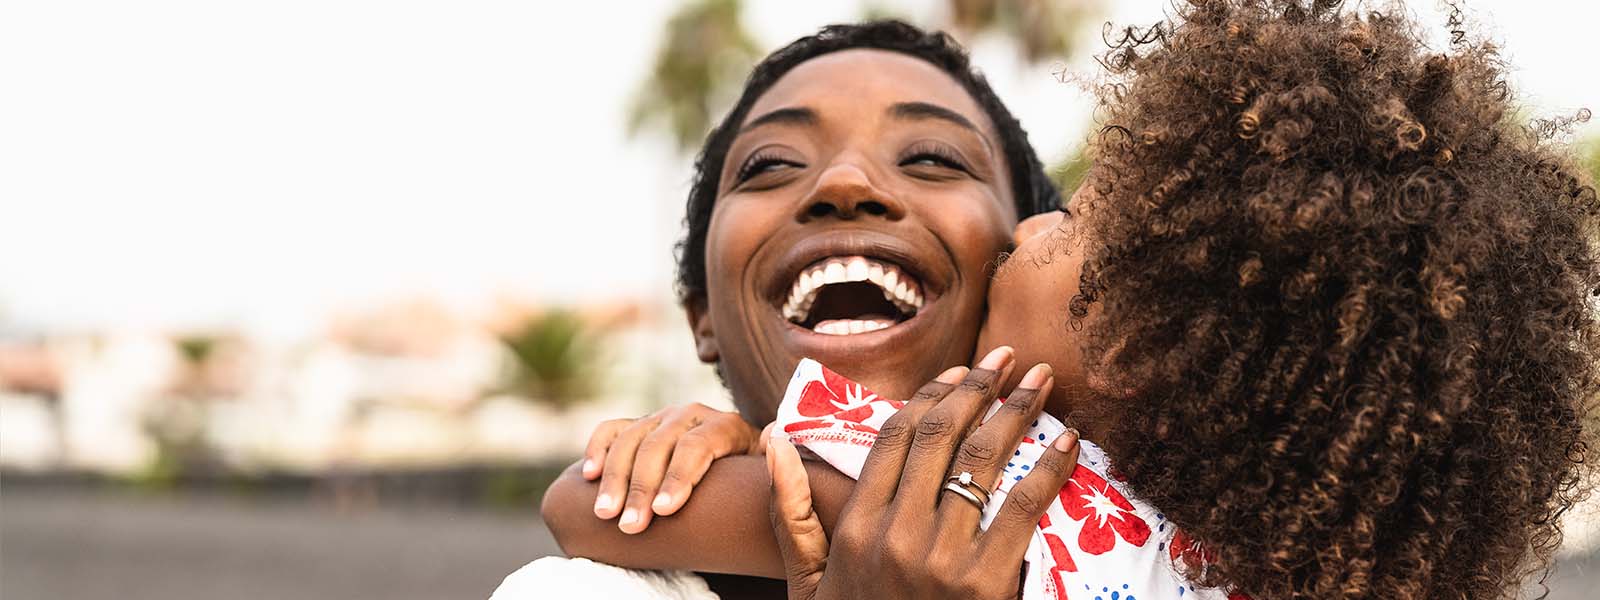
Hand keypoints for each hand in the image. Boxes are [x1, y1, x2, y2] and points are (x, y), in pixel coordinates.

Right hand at [584, 402, 761, 532]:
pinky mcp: (638, 425)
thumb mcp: (767, 472)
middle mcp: (691, 415)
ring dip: (614, 478)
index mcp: (726, 425)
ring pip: (631, 440)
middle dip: (641, 489)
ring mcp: (661, 418)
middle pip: (659, 446)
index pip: (698, 445)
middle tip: (630, 526)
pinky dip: (597, 449)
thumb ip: (772, 460)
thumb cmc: (748, 482)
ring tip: (605, 514)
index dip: (679, 477)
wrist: (732, 468)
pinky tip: (588, 476)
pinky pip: (611, 430)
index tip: (664, 511)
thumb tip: (772, 438)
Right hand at [767, 347, 1080, 599]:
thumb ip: (790, 511)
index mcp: (855, 525)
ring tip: (1042, 382)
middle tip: (1008, 360)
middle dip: (979, 388)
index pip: (896, 436)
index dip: (931, 395)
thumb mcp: (806, 582)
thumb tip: (774, 439)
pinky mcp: (986, 583)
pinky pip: (1021, 509)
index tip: (961, 371)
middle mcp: (895, 532)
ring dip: (1018, 412)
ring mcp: (941, 557)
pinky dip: (1049, 469)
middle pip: (942, 436)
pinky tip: (1067, 443)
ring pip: (983, 462)